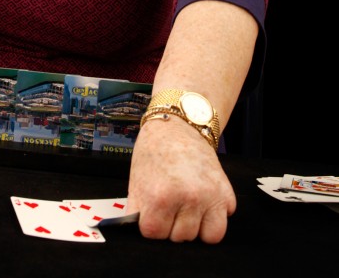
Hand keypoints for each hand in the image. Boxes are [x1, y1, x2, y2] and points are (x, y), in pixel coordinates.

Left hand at [127, 115, 235, 242]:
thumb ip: (137, 211)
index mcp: (161, 197)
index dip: (152, 225)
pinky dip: (214, 217)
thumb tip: (138, 234)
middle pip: (180, 238)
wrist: (178, 126)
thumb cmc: (154, 151)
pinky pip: (223, 222)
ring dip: (196, 227)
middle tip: (170, 207)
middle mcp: (188, 198)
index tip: (153, 213)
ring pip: (207, 237)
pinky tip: (203, 202)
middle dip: (173, 226)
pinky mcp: (226, 194)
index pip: (155, 234)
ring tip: (187, 209)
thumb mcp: (137, 181)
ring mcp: (211, 197)